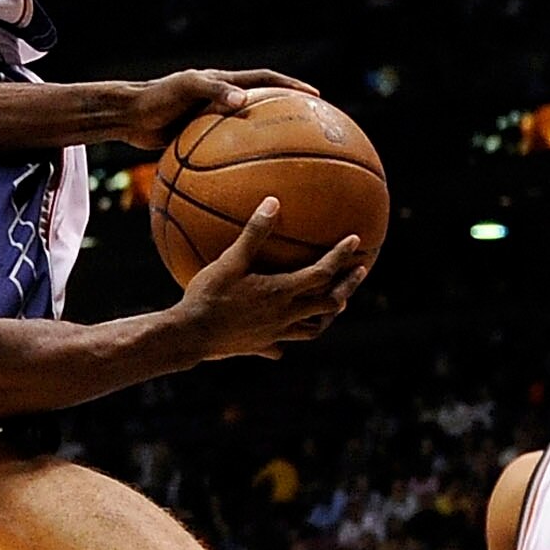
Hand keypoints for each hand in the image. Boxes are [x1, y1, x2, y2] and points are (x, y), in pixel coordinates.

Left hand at [107, 69, 320, 157]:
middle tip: (311, 130)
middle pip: (262, 105)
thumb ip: (213, 91)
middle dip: (286, 115)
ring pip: (247, 132)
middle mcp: (221, 99)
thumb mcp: (185, 88)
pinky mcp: (199, 139)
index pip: (266, 81)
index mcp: (223, 82)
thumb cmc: (155, 98)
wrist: (128, 116)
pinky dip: (238, 165)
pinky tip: (249, 185)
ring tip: (288, 161)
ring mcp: (211, 119)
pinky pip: (226, 153)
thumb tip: (243, 100)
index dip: (291, 88)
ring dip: (266, 143)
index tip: (317, 98)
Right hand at [174, 201, 364, 360]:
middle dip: (348, 287)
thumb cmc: (208, 295)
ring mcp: (274, 334)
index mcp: (281, 292)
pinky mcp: (260, 347)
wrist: (189, 335)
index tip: (355, 241)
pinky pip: (281, 345)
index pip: (322, 272)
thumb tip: (273, 202)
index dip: (340, 255)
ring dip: (327, 314)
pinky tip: (283, 335)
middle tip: (359, 272)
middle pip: (329, 304)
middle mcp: (285, 316)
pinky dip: (288, 338)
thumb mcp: (230, 260)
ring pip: (313, 329)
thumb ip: (254, 232)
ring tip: (335, 304)